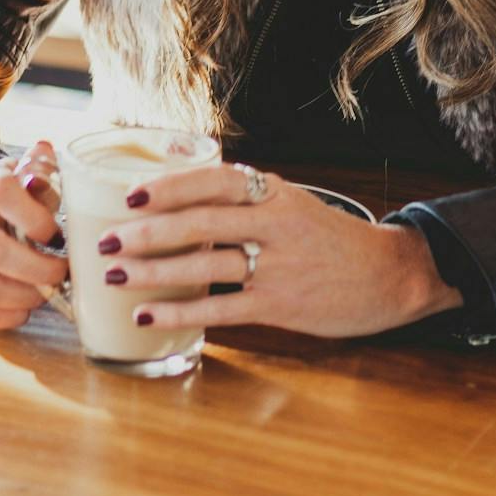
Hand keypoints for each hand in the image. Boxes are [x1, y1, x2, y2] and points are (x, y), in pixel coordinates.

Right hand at [0, 143, 67, 332]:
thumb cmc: (24, 197)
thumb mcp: (36, 176)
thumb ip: (44, 169)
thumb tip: (43, 152)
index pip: (0, 192)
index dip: (34, 218)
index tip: (57, 235)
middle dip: (36, 267)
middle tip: (62, 272)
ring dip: (24, 295)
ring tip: (47, 291)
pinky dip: (10, 315)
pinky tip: (27, 305)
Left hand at [96, 162, 462, 339]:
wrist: (390, 274)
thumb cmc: (331, 240)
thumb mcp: (292, 205)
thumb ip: (245, 202)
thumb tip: (179, 202)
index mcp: (274, 192)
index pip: (214, 180)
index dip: (169, 187)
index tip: (130, 196)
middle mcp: (275, 223)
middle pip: (200, 222)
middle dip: (146, 232)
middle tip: (104, 241)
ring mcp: (278, 265)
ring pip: (205, 264)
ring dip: (154, 271)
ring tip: (115, 277)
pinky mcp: (281, 304)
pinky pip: (221, 307)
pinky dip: (181, 312)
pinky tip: (150, 316)